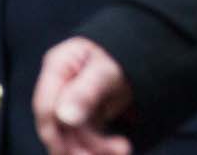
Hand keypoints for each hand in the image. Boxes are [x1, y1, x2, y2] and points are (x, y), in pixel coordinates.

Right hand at [33, 38, 132, 154]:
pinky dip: (100, 145)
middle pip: (59, 124)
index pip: (46, 106)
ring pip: (74, 134)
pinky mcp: (85, 112)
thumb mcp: (109, 69)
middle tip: (111, 151)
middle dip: (81, 144)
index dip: (55, 132)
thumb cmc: (126, 52)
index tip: (69, 152)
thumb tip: (63, 116)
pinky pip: (87, 134)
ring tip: (122, 149)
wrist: (150, 52)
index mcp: (59, 65)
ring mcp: (72, 100)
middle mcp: (61, 84)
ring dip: (95, 147)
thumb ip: (87, 90)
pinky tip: (118, 148)